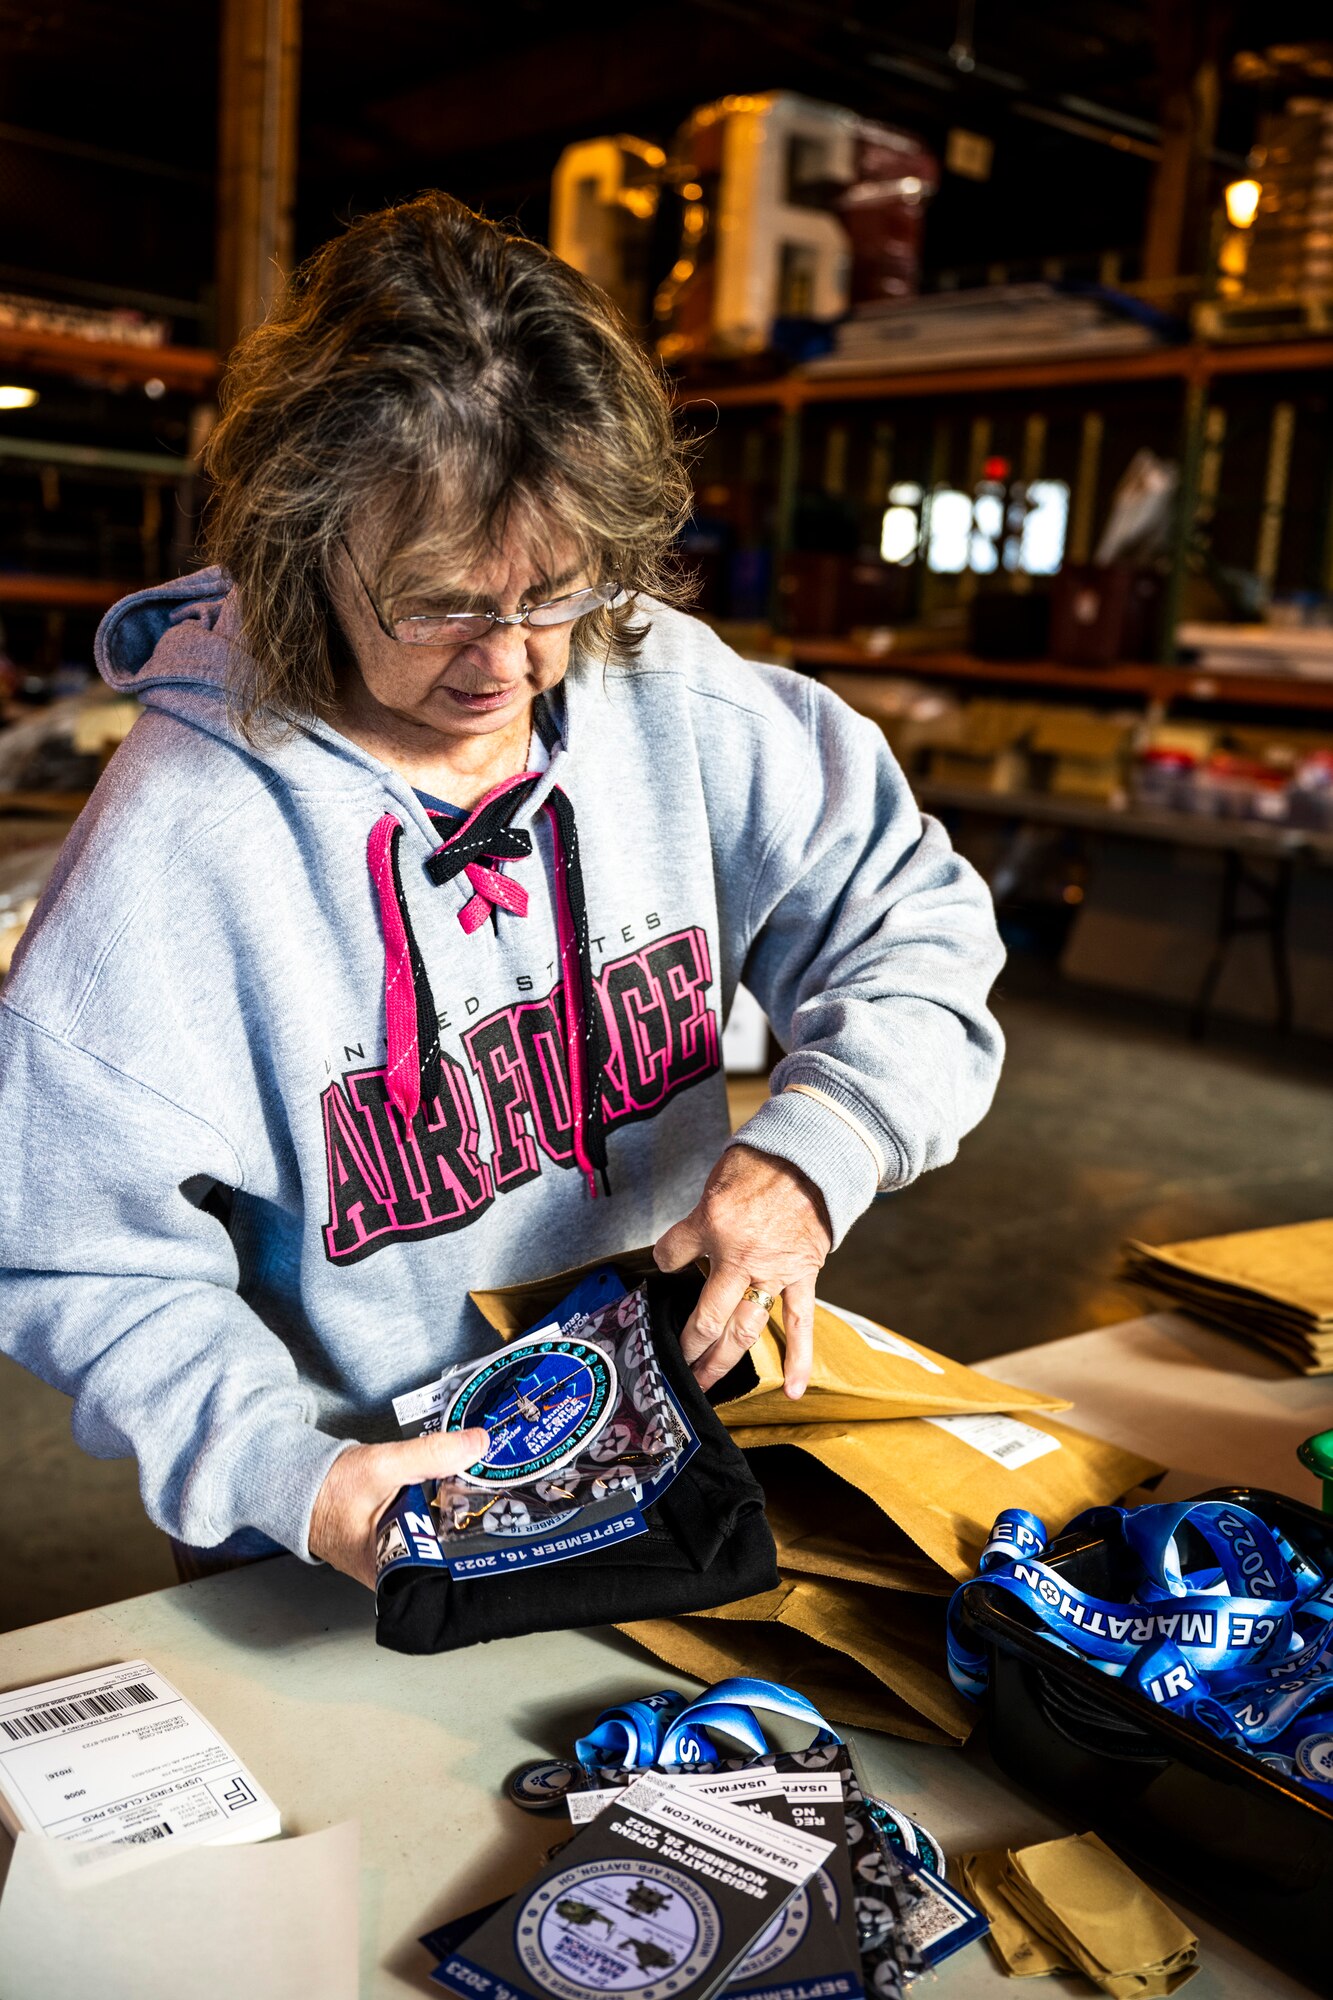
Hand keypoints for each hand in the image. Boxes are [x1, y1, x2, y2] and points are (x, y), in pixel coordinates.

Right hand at [308, 1428, 488, 1588]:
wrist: (295, 1484)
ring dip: (459, 1518)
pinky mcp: (392, 1542)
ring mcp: (393, 1559)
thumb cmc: (328, 1487)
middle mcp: (395, 1575)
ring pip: (439, 1541)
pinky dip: (440, 1511)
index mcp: (392, 1571)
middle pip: (450, 1556)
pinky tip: (456, 1493)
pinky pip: (425, 1530)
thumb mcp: (383, 1465)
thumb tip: (478, 1444)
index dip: (481, 1552)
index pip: (451, 1572)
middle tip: (504, 1504)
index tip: (507, 1526)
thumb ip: (431, 1454)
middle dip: (476, 1529)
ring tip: (489, 1496)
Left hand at [653, 1143, 831, 1398]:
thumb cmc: (762, 1165)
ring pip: (745, 1329)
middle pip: (709, 1317)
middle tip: (672, 1368)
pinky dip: (798, 1358)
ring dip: (723, 1361)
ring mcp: (775, 1273)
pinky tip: (792, 1389)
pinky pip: (800, 1323)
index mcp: (716, 1230)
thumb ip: (691, 1228)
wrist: (814, 1156)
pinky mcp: (802, 1276)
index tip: (652, 1292)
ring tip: (705, 1384)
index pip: (673, 1258)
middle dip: (689, 1347)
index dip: (660, 1274)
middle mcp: (743, 1259)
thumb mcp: (713, 1188)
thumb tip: (670, 1257)